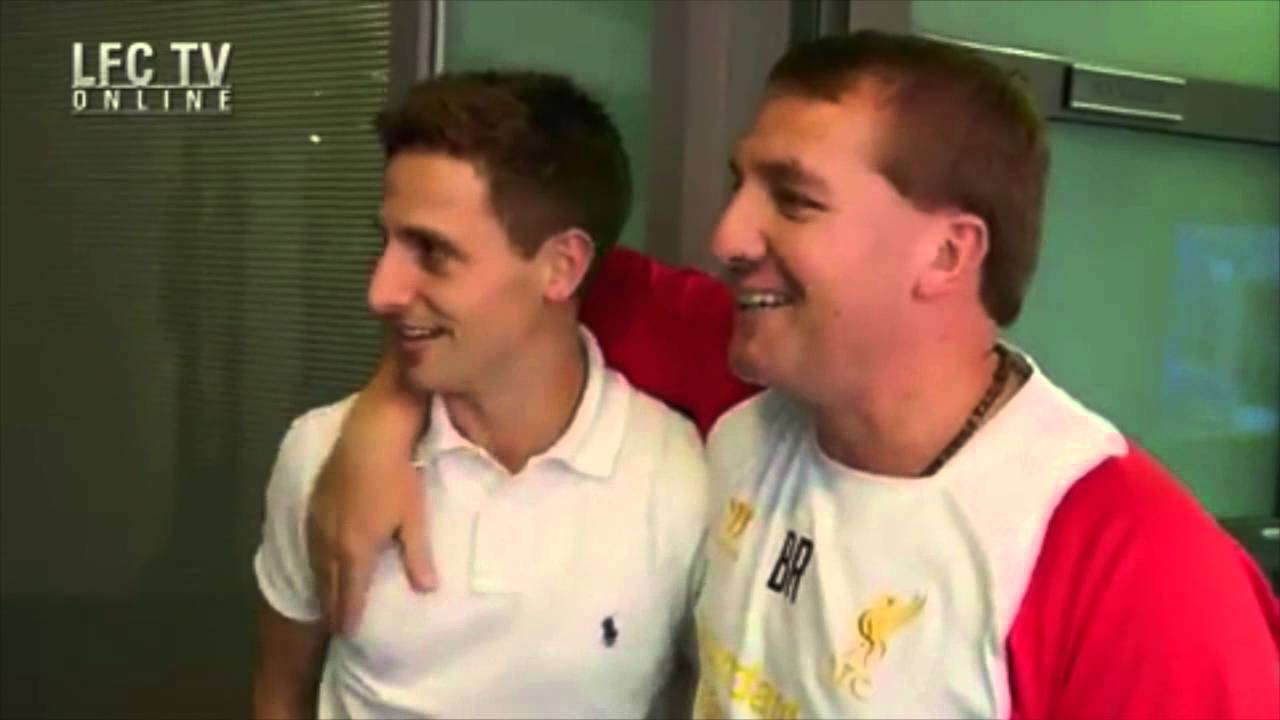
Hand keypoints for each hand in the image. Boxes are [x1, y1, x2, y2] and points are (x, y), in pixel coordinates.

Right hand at [306, 344, 433, 634]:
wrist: (370, 436)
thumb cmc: (398, 477)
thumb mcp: (414, 518)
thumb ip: (418, 556)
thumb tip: (427, 589)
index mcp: (356, 548)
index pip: (350, 591)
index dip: (349, 614)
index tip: (348, 633)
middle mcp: (331, 541)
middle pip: (328, 583)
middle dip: (332, 607)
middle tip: (335, 627)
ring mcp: (319, 522)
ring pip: (316, 565)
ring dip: (321, 586)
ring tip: (326, 604)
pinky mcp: (314, 505)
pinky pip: (311, 544)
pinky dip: (315, 562)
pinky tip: (319, 564)